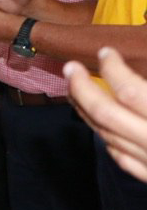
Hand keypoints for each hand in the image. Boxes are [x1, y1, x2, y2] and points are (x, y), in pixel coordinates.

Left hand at [67, 50, 146, 182]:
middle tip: (71, 67)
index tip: (106, 52)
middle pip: (106, 114)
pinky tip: (98, 123)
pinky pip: (121, 157)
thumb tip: (139, 67)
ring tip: (75, 89)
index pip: (130, 92)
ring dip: (86, 110)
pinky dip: (105, 136)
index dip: (114, 69)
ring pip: (107, 135)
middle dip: (83, 88)